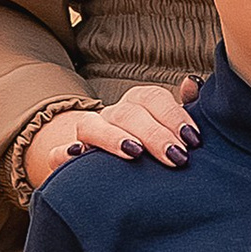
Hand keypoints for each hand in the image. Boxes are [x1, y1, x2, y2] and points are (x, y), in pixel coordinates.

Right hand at [25, 78, 200, 189]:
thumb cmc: (152, 148)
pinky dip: (64, 153)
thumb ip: (183, 108)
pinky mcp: (67, 160)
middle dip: (154, 134)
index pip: (152, 98)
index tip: (193, 140)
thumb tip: (192, 83)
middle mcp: (111, 115)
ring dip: (113, 137)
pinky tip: (78, 155)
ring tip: (135, 153)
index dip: (174, 115)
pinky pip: (57, 153)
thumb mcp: (170, 129)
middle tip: (177, 157)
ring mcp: (87, 135)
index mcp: (137, 104)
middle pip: (128, 113)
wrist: (113, 169)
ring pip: (91, 126)